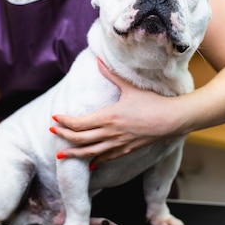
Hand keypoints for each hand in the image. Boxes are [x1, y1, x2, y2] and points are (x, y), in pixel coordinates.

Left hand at [51, 58, 183, 165]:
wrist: (171, 120)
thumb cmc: (152, 102)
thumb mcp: (129, 87)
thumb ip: (111, 74)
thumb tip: (98, 60)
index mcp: (108, 117)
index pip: (79, 123)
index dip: (64, 121)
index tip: (54, 117)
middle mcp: (110, 133)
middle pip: (80, 138)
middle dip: (63, 136)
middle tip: (52, 131)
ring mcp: (118, 144)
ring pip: (89, 152)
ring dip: (73, 153)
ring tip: (60, 154)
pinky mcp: (126, 150)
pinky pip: (106, 158)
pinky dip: (94, 161)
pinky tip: (88, 164)